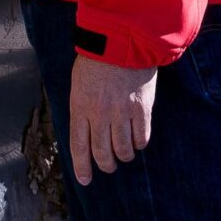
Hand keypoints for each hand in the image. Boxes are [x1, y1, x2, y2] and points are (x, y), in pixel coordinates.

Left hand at [68, 54, 157, 183]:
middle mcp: (100, 114)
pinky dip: (139, 144)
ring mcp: (121, 112)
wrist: (122, 39)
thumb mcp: (78, 83)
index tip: (85, 180)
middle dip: (105, 165)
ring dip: (123, 157)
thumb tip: (85, 131)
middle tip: (108, 167)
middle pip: (102, 153)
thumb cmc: (97, 59)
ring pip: (122, 149)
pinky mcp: (142, 108)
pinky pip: (141, 137)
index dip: (82, 166)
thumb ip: (81, 108)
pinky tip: (137, 142)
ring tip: (124, 155)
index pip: (79, 146)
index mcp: (80, 106)